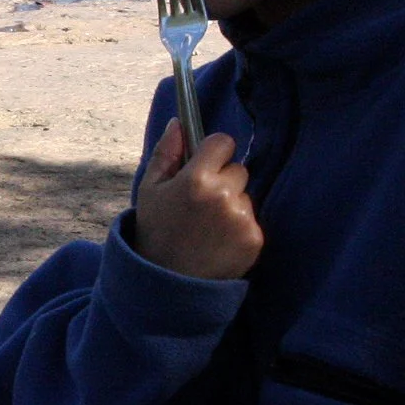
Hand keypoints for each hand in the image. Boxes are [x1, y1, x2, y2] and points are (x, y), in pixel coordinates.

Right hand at [131, 121, 261, 279]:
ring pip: (245, 195)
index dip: (213, 153)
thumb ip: (166, 153)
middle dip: (223, 180)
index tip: (204, 166)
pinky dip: (239, 227)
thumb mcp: (150, 190)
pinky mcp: (254, 238)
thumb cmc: (156, 231)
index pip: (223, 142)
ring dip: (232, 204)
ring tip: (208, 227)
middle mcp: (223, 195)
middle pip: (238, 168)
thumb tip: (179, 122)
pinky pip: (252, 219)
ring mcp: (241, 218)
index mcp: (196, 179)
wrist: (168, 282)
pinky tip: (219, 240)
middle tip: (201, 204)